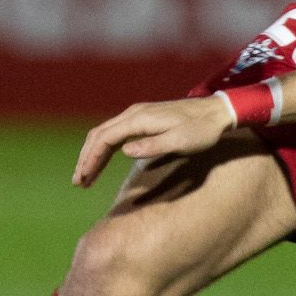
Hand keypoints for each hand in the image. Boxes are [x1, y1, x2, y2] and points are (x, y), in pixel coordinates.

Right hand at [73, 97, 232, 187]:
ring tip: (84, 177)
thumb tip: (125, 151)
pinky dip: (104, 148)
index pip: (105, 138)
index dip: (91, 159)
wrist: (217, 112)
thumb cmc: (202, 130)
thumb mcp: (181, 141)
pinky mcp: (143, 119)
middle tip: (77, 182)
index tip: (84, 179)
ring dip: (92, 154)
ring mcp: (138, 115)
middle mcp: (134, 113)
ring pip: (105, 133)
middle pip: (99, 135)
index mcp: (140, 119)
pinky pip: (115, 133)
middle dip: (86, 159)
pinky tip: (101, 163)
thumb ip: (153, 146)